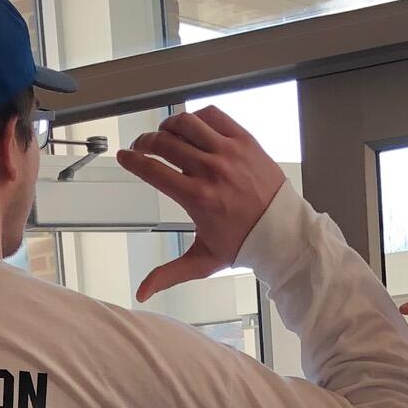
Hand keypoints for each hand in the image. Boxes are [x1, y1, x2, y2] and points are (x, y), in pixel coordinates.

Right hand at [114, 109, 286, 300]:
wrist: (283, 232)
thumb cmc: (245, 244)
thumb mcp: (204, 261)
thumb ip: (169, 274)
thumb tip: (142, 292)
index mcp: (199, 198)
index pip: (154, 170)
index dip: (133, 161)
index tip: (124, 157)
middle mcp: (212, 171)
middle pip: (165, 142)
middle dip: (145, 142)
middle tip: (141, 147)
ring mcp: (230, 152)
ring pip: (186, 123)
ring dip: (169, 126)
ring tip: (164, 134)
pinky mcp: (245, 140)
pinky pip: (213, 116)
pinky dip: (197, 117)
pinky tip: (192, 128)